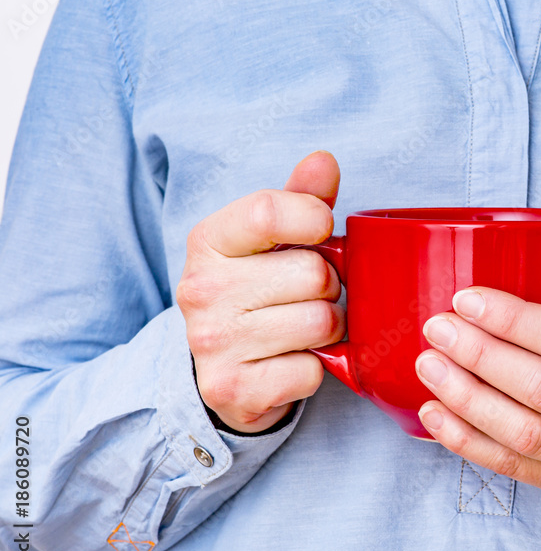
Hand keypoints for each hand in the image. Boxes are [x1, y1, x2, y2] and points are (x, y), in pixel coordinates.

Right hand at [176, 151, 343, 432]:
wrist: (220, 371)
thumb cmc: (256, 294)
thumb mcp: (270, 241)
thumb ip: (299, 199)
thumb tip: (324, 160)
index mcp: (208, 242)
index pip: (268, 212)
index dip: (314, 220)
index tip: (322, 234)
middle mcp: (201, 291)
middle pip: (313, 274)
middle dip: (329, 288)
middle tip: (311, 297)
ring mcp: (213, 344)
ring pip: (320, 323)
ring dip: (328, 329)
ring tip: (305, 329)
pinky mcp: (235, 390)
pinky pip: (312, 372)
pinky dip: (315, 370)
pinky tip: (292, 362)